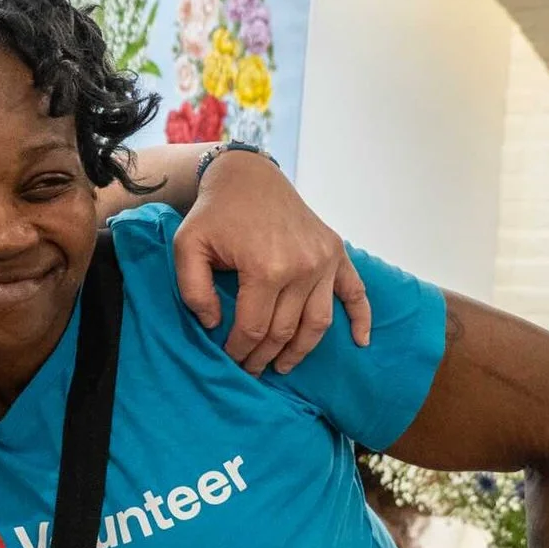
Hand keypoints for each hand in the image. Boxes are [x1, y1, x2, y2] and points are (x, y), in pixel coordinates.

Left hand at [173, 150, 371, 374]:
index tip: (228, 361)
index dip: (239, 351)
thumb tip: (213, 325)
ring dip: (301, 350)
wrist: (248, 177)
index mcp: (267, 268)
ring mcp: (325, 260)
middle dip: (264, 356)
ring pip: (318, 322)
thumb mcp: (187, 247)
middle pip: (285, 330)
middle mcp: (303, 267)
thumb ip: (193, 290)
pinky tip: (360, 342)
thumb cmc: (214, 213)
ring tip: (282, 366)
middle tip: (251, 370)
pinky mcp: (337, 252)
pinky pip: (355, 292)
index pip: (253, 328)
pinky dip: (361, 318)